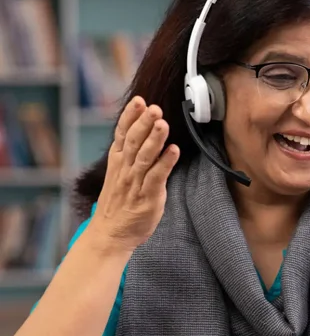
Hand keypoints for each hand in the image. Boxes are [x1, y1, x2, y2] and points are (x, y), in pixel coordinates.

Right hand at [89, 96, 179, 252]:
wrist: (110, 234)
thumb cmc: (119, 203)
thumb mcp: (119, 173)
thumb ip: (130, 154)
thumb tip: (142, 132)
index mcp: (118, 161)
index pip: (123, 134)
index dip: (131, 116)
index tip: (139, 101)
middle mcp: (125, 169)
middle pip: (134, 141)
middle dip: (144, 123)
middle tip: (154, 108)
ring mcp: (136, 183)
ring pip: (145, 156)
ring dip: (155, 139)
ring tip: (163, 123)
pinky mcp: (147, 197)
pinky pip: (157, 177)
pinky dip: (166, 162)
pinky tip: (173, 150)